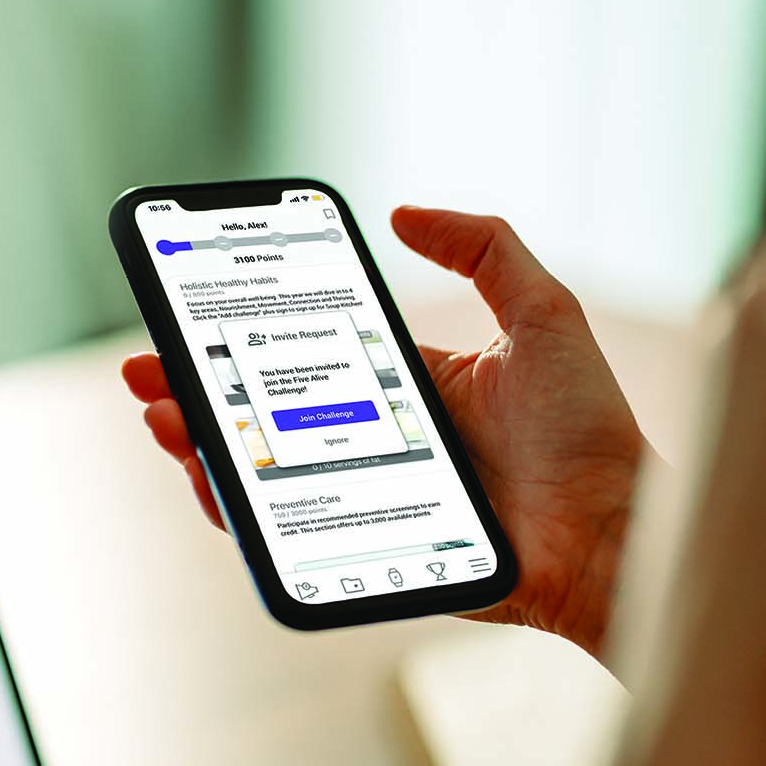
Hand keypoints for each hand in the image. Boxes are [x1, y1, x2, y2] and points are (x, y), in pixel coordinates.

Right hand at [122, 206, 648, 652]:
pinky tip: (211, 480)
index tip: (197, 317)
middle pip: (266, 416)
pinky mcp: (366, 552)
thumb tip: (404, 213)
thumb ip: (486, 248)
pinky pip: (287, 535)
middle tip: (149, 370)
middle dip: (197, 391)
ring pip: (263, 475)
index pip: (306, 359)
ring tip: (164, 418)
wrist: (615, 534)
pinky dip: (238, 512)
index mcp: (408, 387)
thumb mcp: (543, 313)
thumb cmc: (591, 429)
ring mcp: (366, 499)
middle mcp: (377, 442)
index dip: (246, 341)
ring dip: (201, 446)